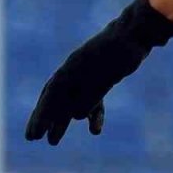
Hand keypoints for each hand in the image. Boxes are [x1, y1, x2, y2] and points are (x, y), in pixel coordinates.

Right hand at [25, 0, 172, 145]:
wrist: (140, 30)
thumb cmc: (123, 49)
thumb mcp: (109, 72)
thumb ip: (92, 93)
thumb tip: (76, 115)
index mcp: (74, 66)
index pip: (52, 93)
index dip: (41, 115)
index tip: (33, 135)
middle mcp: (77, 69)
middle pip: (56, 97)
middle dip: (44, 117)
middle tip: (32, 138)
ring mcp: (90, 72)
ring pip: (72, 99)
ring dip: (63, 120)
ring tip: (53, 141)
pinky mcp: (104, 75)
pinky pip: (93, 98)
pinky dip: (93, 114)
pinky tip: (95, 131)